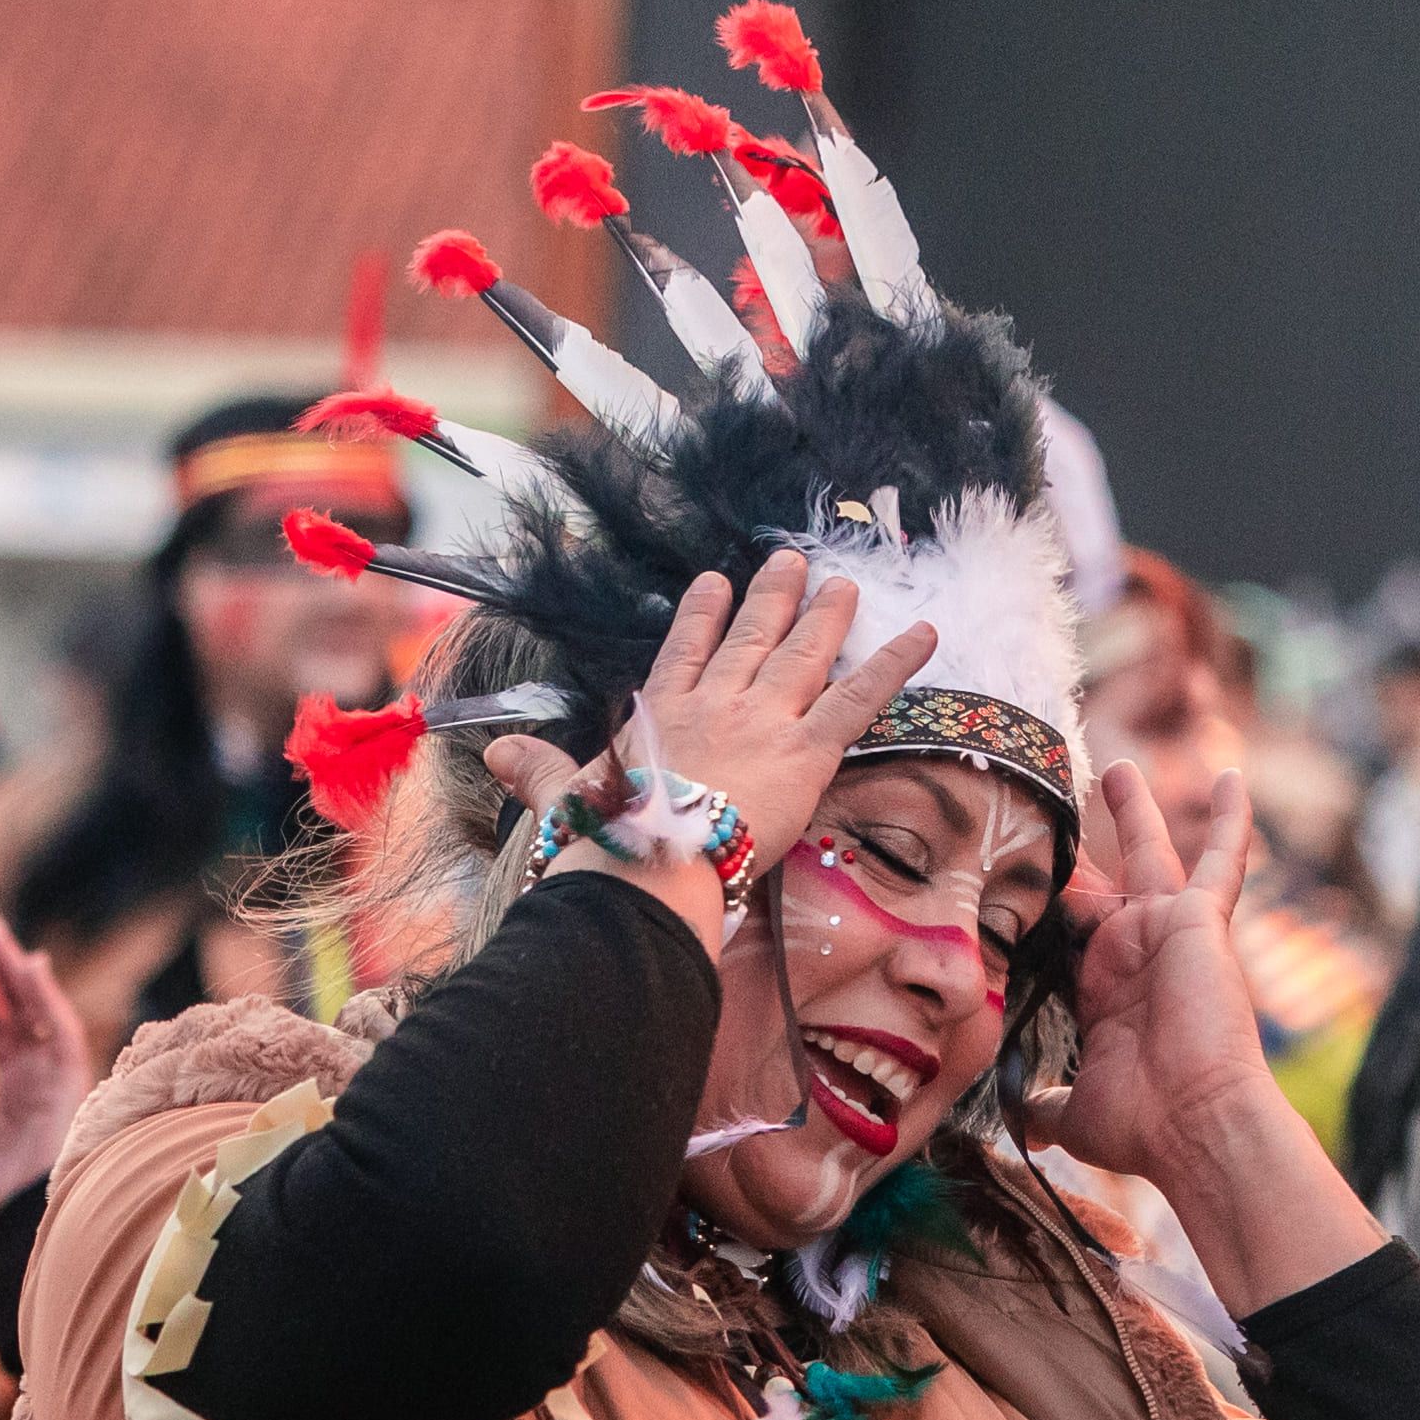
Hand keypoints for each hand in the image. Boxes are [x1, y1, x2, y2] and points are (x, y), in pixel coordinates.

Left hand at [0, 919, 89, 1206]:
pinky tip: (30, 964)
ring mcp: (56, 1082)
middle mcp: (42, 1083)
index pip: (6, 1035)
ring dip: (19, 972)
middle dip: (3, 971)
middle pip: (22, 1015)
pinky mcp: (69, 1086)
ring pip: (39, 1013)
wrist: (28, 1230)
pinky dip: (46, 998)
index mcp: (23, 1096)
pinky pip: (59, 1032)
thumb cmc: (12, 1209)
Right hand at [485, 554, 939, 933]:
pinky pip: (862, 696)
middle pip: (752, 638)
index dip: (701, 615)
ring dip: (828, 615)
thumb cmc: (608, 835)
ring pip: (805, 653)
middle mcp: (717, 702)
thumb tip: (493, 754)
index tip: (713, 583)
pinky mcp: (809, 747)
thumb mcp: (565, 795)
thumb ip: (539, 771)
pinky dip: (897, 662)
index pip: (685, 651)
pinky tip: (925, 632)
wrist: (650, 858)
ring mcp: (766, 717)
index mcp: (661, 712)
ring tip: (844, 581)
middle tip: (792, 561)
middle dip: (773, 597)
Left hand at [1036, 760, 1282, 1182]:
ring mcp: (1167, 934)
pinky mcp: (1199, 922)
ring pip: (1148, 856)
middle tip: (1062, 803)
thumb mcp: (1073, 1111)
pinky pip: (1221, 861)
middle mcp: (1134, 956)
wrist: (1195, 1123)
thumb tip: (1024, 1120)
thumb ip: (1045, 1102)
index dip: (1039, 906)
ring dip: (1135, 811)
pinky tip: (1231, 776)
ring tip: (1117, 767)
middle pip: (1100, 885)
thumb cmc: (1143, 1123)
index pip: (1064, 935)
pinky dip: (1231, 821)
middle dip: (1082, 849)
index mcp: (1104, 993)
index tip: (1008, 873)